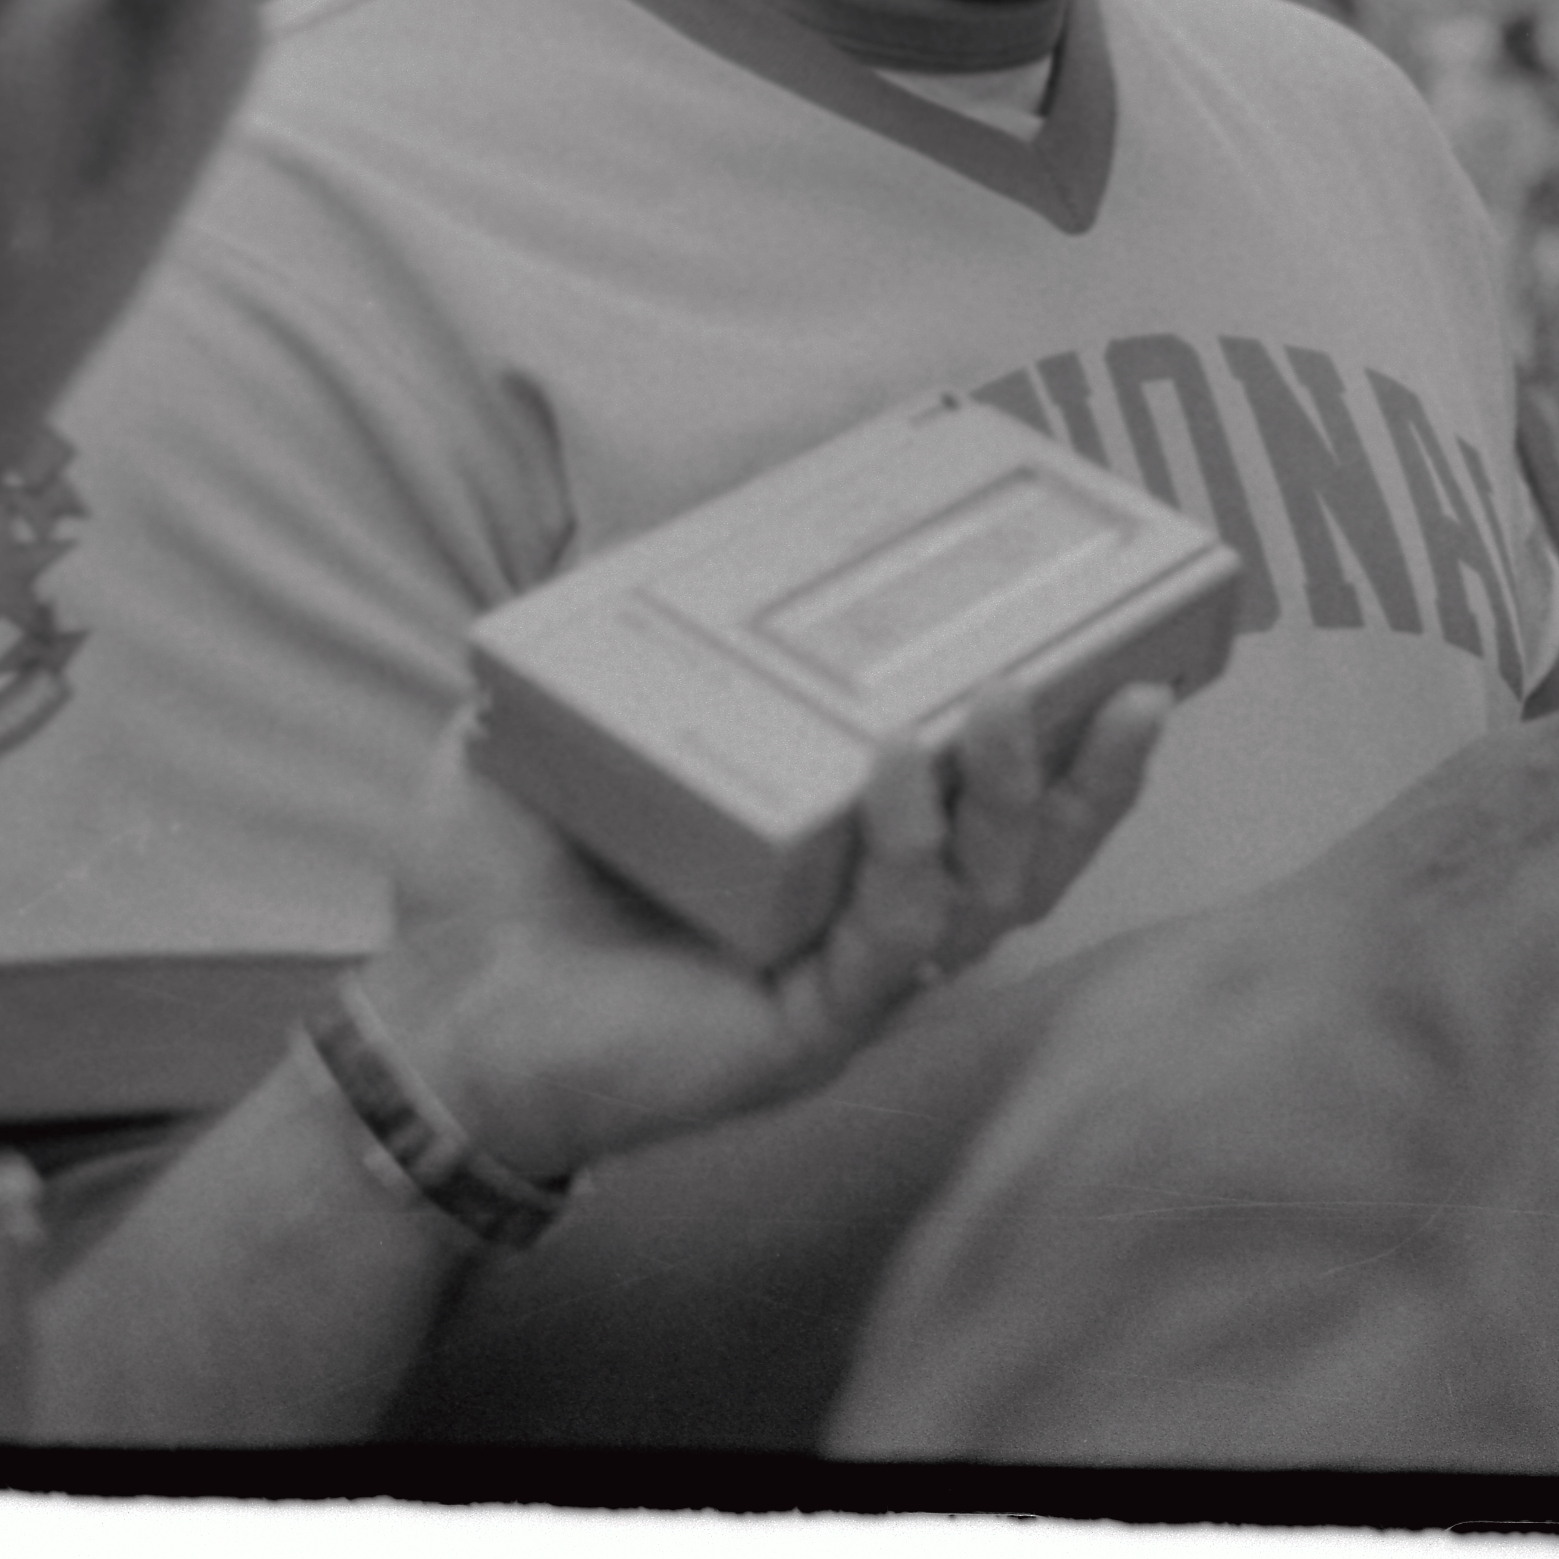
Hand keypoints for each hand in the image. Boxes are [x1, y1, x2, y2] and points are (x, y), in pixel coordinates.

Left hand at [364, 677, 1172, 1180]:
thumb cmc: (496, 888)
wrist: (424, 1021)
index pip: (987, 794)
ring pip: (993, 897)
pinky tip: (900, 767)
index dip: (1061, 734)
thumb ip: (631, 645)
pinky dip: (910, 851)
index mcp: (838, 849)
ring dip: (1023, 799)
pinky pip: (893, 942)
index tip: (1111, 645)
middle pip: (1033, 852)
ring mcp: (847, 979)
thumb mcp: (576, 730)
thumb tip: (671, 527)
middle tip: (1133, 682)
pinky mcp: (810, 1031)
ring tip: (1011, 700)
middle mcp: (866, 917)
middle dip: (1092, 772)